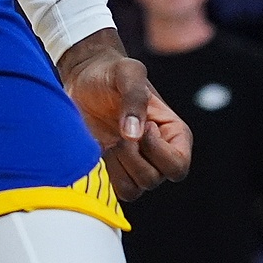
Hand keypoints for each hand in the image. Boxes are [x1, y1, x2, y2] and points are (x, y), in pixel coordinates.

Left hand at [58, 29, 191, 200]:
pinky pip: (113, 190)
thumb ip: (134, 98)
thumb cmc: (112, 71)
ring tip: (110, 141)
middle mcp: (159, 153)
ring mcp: (135, 164)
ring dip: (118, 166)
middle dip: (133, 157)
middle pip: (154, 179)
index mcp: (173, 133)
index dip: (158, 152)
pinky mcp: (113, 169)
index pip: (178, 165)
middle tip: (120, 134)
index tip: (143, 127)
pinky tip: (100, 149)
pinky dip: (105, 174)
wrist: (83, 76)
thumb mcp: (128, 73)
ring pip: (134, 190)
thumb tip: (133, 136)